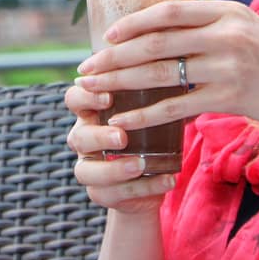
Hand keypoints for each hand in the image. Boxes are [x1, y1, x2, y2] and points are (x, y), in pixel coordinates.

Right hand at [64, 83, 175, 212]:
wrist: (150, 176)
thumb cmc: (151, 130)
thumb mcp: (152, 109)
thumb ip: (159, 89)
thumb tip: (184, 65)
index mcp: (92, 113)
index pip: (74, 98)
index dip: (85, 97)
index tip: (108, 97)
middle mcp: (84, 139)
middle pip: (77, 137)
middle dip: (99, 137)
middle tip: (122, 137)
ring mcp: (89, 167)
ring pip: (86, 171)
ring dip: (114, 169)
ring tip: (141, 165)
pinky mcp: (101, 193)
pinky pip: (115, 194)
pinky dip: (144, 188)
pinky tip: (168, 180)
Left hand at [74, 0, 258, 137]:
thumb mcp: (243, 25)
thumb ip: (205, 23)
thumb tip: (157, 24)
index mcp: (225, 11)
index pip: (167, 13)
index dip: (133, 23)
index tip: (106, 35)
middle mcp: (225, 35)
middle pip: (156, 44)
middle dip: (116, 56)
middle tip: (88, 67)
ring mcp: (227, 67)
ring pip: (161, 75)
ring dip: (122, 83)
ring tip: (96, 91)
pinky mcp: (228, 98)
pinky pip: (176, 107)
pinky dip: (145, 115)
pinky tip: (124, 121)